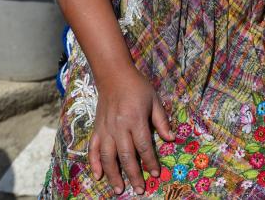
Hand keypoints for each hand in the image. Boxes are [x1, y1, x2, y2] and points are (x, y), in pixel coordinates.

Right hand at [89, 65, 173, 193]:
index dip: (150, 162)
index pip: (144, 146)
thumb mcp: (154, 100)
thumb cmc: (137, 87)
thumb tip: (171, 139)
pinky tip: (98, 176)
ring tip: (119, 190)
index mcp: (135, 119)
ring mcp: (105, 128)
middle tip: (139, 190)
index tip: (156, 174)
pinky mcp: (96, 128)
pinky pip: (93, 149)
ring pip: (108, 156)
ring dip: (113, 175)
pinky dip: (94, 163)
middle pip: (126, 155)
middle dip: (133, 175)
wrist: (113, 75)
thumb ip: (161, 121)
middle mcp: (119, 126)